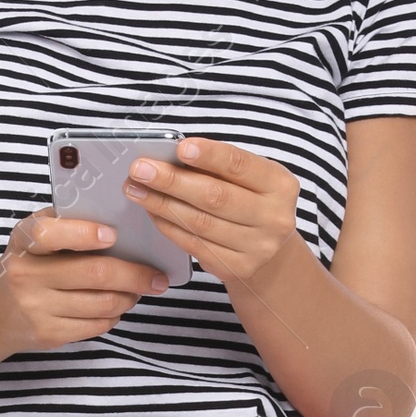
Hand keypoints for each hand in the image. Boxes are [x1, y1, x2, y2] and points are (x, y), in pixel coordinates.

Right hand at [0, 208, 168, 354]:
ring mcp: (37, 308)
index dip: (84, 234)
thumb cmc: (27, 263)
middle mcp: (26, 275)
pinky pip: (96, 326)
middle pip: (94, 274)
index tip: (113, 235)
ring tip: (138, 290)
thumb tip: (121, 222)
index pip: (50, 235)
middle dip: (135, 275)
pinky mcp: (49, 334)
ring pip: (102, 304)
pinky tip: (116, 306)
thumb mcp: (33, 236)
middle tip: (157, 276)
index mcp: (24, 242)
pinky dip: (114, 315)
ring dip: (129, 297)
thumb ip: (66, 224)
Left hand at [124, 137, 302, 295]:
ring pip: (200, 223)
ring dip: (162, 204)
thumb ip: (219, 168)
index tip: (179, 148)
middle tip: (140, 169)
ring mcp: (257, 247)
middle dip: (172, 181)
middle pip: (215, 197)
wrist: (270, 254)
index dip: (209, 155)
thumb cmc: (252, 204)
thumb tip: (170, 157)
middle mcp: (274, 217)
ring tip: (136, 189)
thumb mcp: (250, 180)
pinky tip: (152, 212)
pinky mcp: (237, 268)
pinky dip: (169, 227)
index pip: (240, 165)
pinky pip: (195, 245)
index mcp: (280, 185)